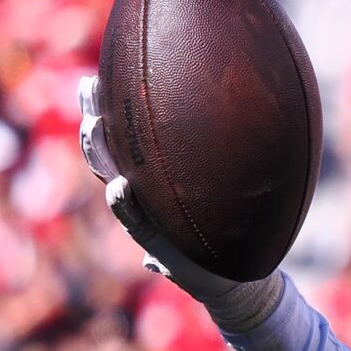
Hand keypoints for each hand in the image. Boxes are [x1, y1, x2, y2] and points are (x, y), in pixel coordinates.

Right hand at [77, 74, 248, 305]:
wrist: (234, 279)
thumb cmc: (230, 229)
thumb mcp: (230, 187)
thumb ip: (232, 155)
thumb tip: (262, 105)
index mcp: (154, 173)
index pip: (126, 132)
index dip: (112, 104)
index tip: (104, 71)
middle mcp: (142, 190)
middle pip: (106, 148)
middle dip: (94, 117)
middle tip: (89, 88)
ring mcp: (143, 214)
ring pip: (109, 178)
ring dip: (98, 153)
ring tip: (93, 127)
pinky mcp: (151, 241)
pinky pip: (132, 219)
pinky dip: (123, 202)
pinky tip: (121, 185)